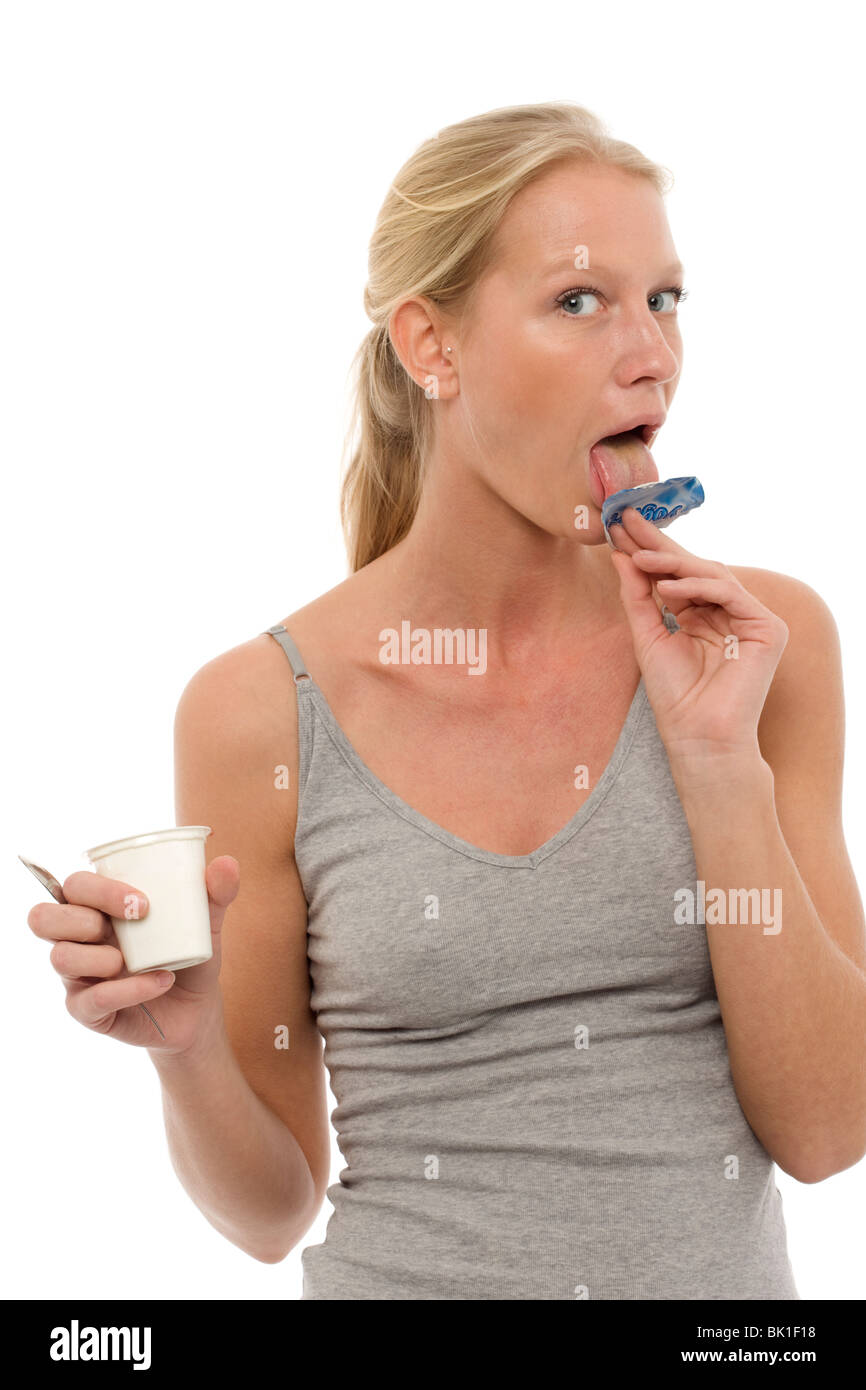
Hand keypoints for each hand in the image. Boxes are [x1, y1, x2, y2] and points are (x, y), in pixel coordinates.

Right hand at [27, 856, 239, 1055]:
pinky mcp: (87, 1011)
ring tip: (136, 961)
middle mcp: (78, 940)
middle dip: (81, 917)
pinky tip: (160, 982)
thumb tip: (227, 863)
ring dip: (100, 957)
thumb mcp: (206, 924)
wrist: (197, 1010)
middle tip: (134, 922)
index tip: (143, 902)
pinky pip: (91, 999)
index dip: (97, 889)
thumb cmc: (188, 956)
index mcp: (97, 909)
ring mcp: (78, 977)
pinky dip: (129, 990)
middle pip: (43, 918)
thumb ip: (215, 893)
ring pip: (59, 958)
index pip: (73, 886)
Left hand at [608, 508, 788, 766]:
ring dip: (674, 562)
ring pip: (713, 575)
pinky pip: (731, 594)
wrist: (698, 738)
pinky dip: (698, 586)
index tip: (619, 526)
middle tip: (628, 520)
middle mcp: (728, 614)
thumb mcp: (647, 637)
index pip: (677, 575)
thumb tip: (622, 555)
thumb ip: (638, 596)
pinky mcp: (769, 629)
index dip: (650, 549)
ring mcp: (751, 620)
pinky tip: (667, 586)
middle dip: (660, 543)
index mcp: (702, 616)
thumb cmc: (675, 696)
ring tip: (640, 555)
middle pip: (695, 568)